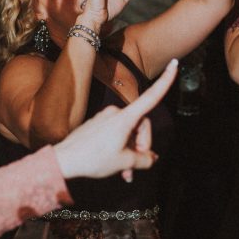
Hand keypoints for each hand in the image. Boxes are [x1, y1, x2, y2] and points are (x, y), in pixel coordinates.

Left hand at [53, 59, 177, 178]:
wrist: (63, 160)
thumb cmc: (94, 159)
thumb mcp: (125, 162)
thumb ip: (144, 159)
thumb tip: (152, 158)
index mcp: (125, 118)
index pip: (150, 97)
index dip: (165, 82)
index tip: (174, 64)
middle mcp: (115, 113)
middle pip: (140, 126)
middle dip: (141, 146)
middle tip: (135, 168)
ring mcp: (105, 118)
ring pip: (127, 133)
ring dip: (129, 152)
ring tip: (125, 174)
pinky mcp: (97, 125)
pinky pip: (115, 134)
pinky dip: (119, 149)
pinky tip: (115, 166)